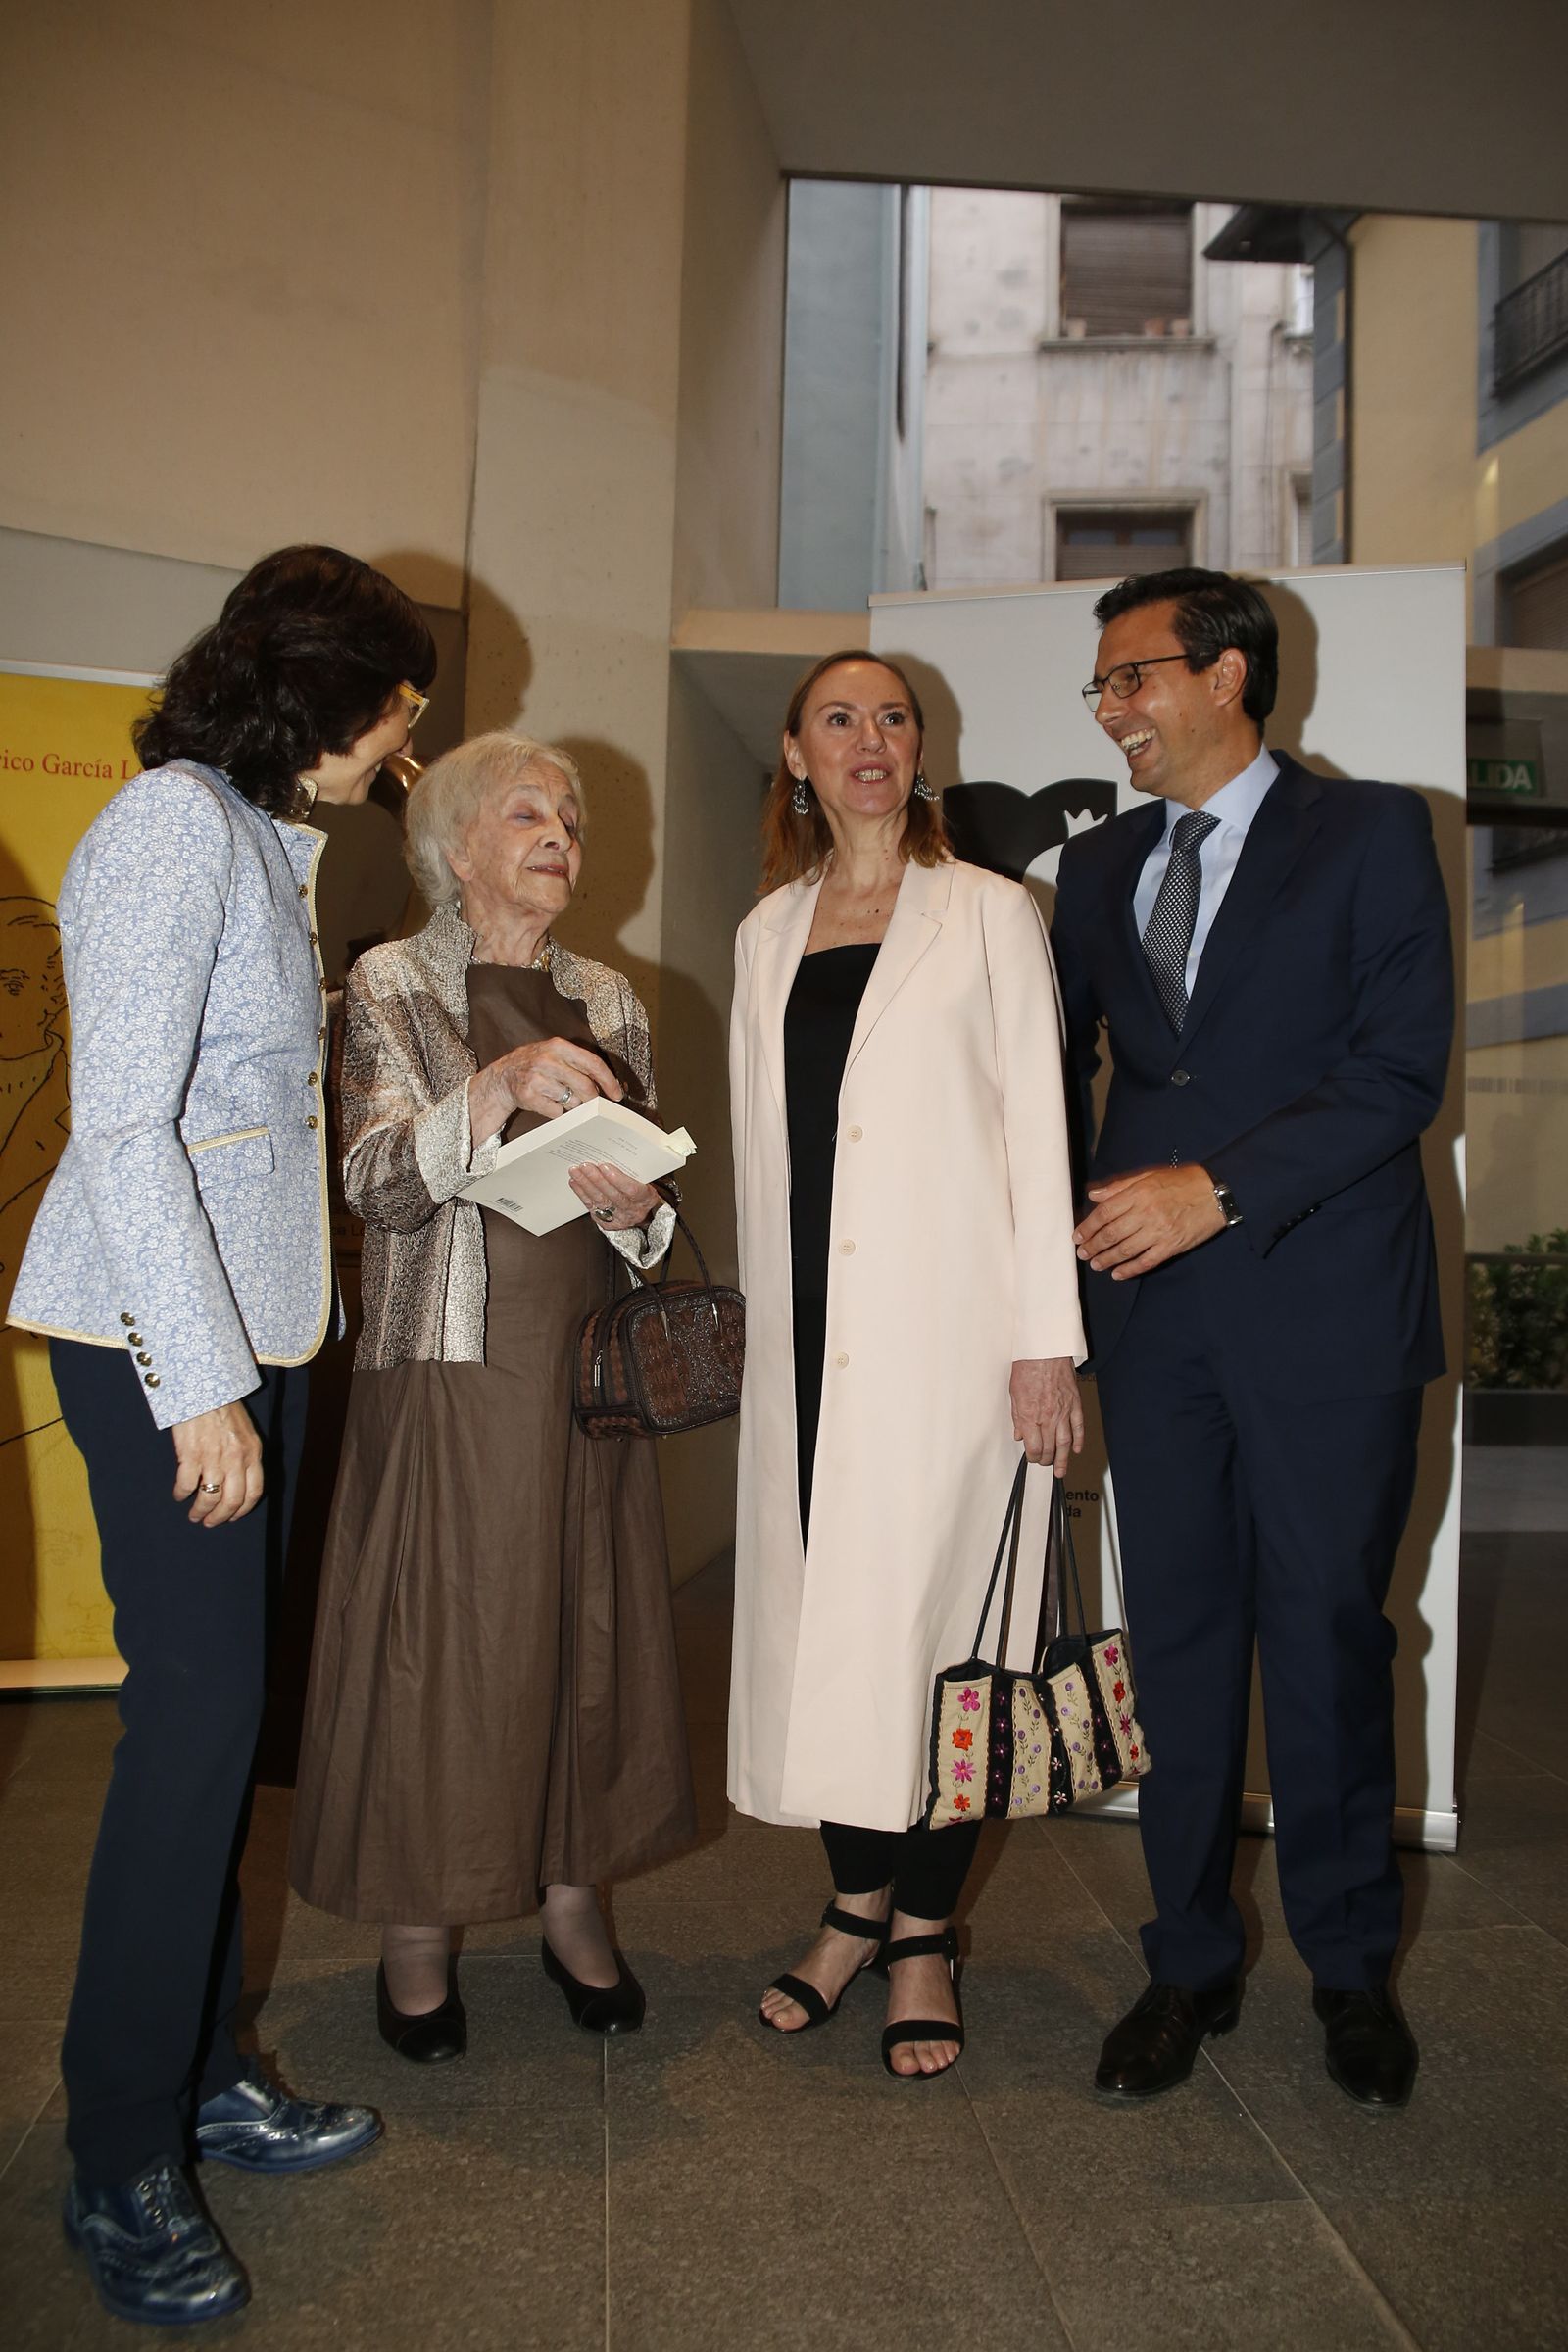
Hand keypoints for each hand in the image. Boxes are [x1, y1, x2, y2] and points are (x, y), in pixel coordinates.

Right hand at [171, 1402, 262, 1526]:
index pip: (253, 1492)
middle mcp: (236, 1459)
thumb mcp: (245, 1431)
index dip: (242, 1510)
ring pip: (209, 1498)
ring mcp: (213, 1458)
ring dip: (200, 1511)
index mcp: (253, 1453)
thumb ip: (245, 1455)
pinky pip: (186, 1485)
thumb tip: (239, 1480)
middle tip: (209, 1522)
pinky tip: (179, 1495)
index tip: (232, 1517)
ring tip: (194, 1515)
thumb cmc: (223, 1407)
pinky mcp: (191, 1455)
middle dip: (220, 1517)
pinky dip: (181, 1494)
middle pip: (232, 1501)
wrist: (203, 1387)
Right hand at [469, 1035, 622, 1145]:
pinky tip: (549, 1104)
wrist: (501, 1077)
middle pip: (585, 1086)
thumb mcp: (554, 1054)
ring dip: (573, 1106)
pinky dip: (558, 1112)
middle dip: (594, 1099)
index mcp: (558, 1046)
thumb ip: (578, 1064)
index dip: (609, 1081)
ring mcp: (536, 1078)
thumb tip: (608, 1085)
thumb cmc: (534, 1066)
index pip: (592, 1063)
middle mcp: (547, 1060)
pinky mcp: (528, 1096)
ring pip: (572, 1101)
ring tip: (563, 1099)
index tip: (617, 1094)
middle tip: (594, 1104)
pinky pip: (556, 1112)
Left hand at [568, 1160, 661, 1231]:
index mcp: (646, 1198)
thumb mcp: (645, 1182)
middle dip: (597, 1179)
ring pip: (600, 1201)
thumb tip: (611, 1155)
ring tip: (576, 1171)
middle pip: (613, 1195)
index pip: (632, 1190)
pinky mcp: (605, 1222)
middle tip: (585, 1166)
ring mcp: (618, 1218)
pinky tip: (575, 1182)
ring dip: (585, 1184)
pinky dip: (582, 1193)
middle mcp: (632, 1210)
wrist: (642, 1214)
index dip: (617, 1179)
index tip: (604, 1166)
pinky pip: (591, 1207)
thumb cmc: (642, 1192)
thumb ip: (632, 1173)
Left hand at [1010, 1357, 1083, 1476]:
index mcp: (1030, 1415)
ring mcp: (1064, 1411)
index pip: (1034, 1447)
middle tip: (1045, 1464)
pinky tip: (1077, 1450)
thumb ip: (1017, 1417)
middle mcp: (1048, 1417)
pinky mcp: (1075, 1403)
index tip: (1032, 1458)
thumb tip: (1020, 1435)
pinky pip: (1078, 1426)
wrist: (1045, 1350)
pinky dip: (1079, 1440)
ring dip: (1064, 1459)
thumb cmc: (1027, 1368)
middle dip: (1047, 1460)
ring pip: (1066, 1442)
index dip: (1033, 1457)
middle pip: (1050, 1447)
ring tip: (1062, 1471)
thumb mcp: (1014, 1393)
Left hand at [1074, 1164, 1224, 1279]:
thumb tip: (1094, 1195)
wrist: (1215, 1193)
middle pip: (1112, 1233)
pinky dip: (1130, 1270)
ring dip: (1107, 1259)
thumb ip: (1119, 1187)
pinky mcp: (1172, 1246)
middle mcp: (1146, 1213)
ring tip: (1095, 1264)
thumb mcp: (1149, 1176)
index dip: (1088, 1226)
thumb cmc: (1181, 1182)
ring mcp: (1159, 1231)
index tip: (1077, 1236)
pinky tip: (1118, 1274)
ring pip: (1126, 1250)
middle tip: (1082, 1253)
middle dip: (1093, 1245)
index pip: (1105, 1213)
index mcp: (1138, 1194)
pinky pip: (1147, 1261)